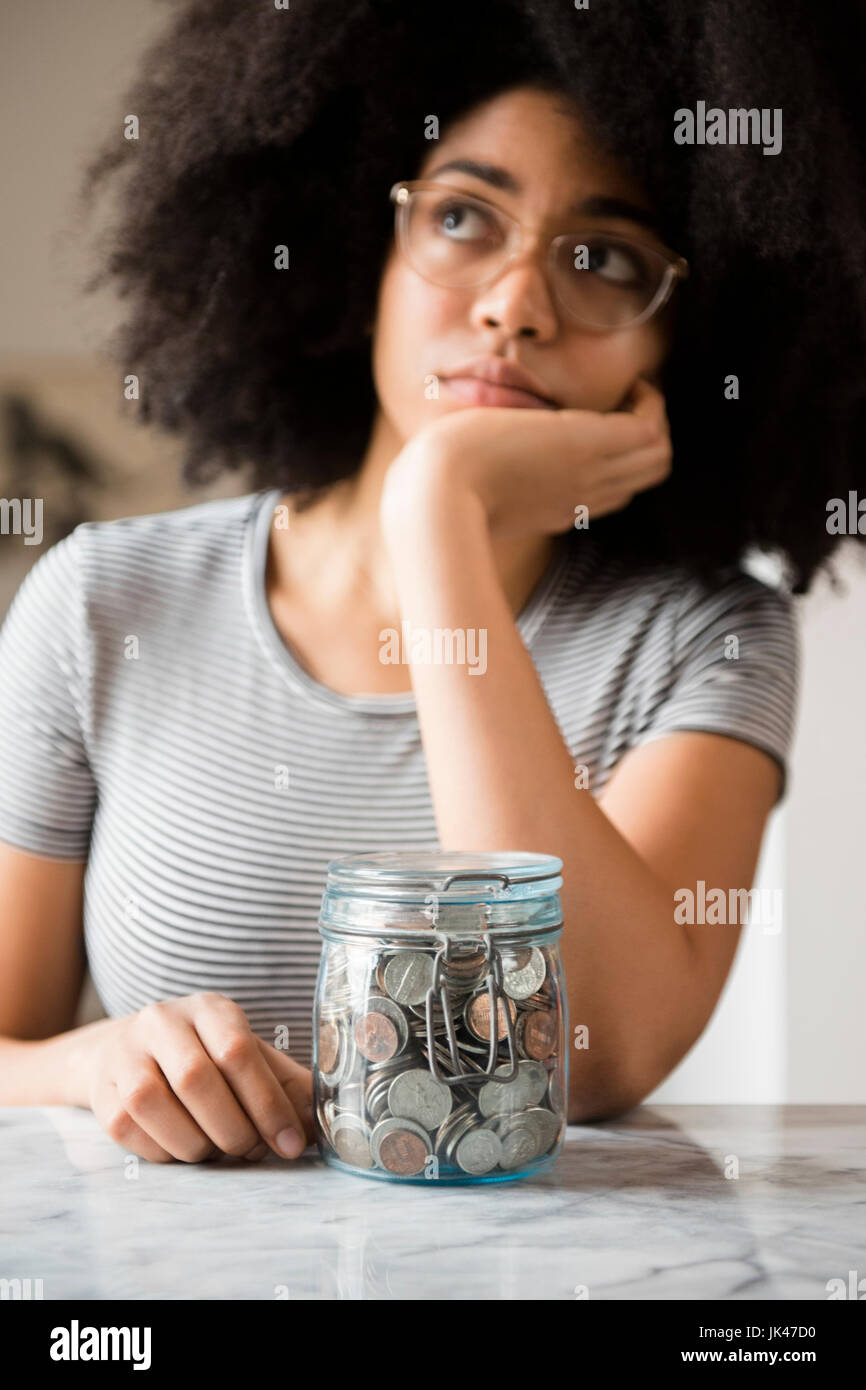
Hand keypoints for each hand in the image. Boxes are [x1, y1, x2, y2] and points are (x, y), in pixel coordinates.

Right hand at [76, 993, 313, 1163]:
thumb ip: (286, 1086)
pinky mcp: (100, 1090)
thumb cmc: (204, 1058)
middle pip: (196, 1079)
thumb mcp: (248, 1057)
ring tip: (217, 1150)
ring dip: (196, 1144)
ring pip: (155, 1106)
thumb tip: (324, 1125)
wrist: (126, 1051)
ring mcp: (124, 1053)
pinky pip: (130, 1130)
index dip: (268, 1104)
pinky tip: (183, 1148)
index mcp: (209, 1008)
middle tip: (251, 1151)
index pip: (237, 1050)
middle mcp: (161, 1021)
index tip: (290, 1143)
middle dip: (233, 1129)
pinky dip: (165, 1152)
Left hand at [381, 376, 671, 542]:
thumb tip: (462, 426)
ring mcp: (588, 474)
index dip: (614, 457)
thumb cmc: (432, 485)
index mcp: (551, 507)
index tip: (597, 422)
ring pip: (656, 456)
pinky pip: (651, 431)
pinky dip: (650, 404)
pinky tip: (627, 382)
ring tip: (630, 389)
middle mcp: (578, 497)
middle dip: (645, 433)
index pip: (610, 491)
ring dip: (652, 416)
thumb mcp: (465, 476)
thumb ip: (478, 461)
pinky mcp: (588, 447)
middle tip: (626, 398)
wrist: (435, 495)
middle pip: (644, 475)